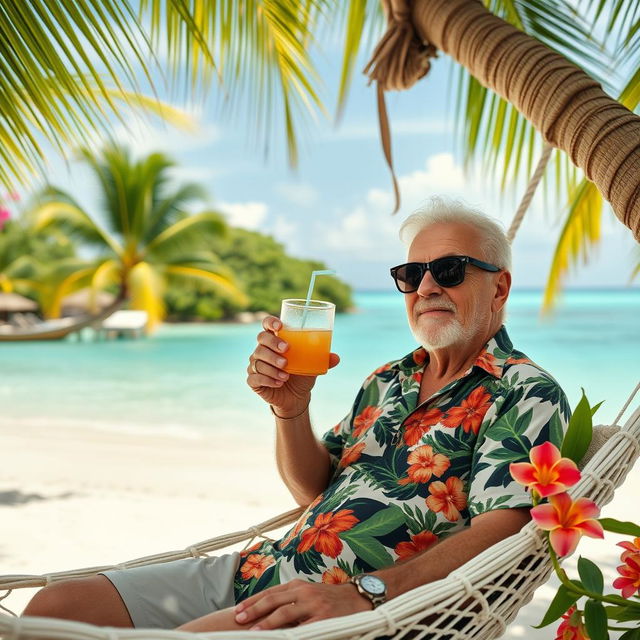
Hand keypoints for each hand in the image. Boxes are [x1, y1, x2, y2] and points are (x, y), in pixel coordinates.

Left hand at [234, 579, 370, 629]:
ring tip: (254, 632)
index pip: (270, 592)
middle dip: (255, 610)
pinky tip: (283, 638)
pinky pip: (305, 628)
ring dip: (268, 623)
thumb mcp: (308, 593)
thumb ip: (290, 601)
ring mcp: (314, 605)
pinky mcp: (324, 618)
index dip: (253, 601)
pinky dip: (292, 634)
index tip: (238, 610)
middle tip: (239, 619)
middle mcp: (304, 592)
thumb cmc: (329, 598)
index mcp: (298, 585)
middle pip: (274, 600)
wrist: (357, 597)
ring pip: (286, 613)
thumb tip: (267, 612)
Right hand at [247, 316, 339, 416]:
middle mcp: (263, 349)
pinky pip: (255, 377)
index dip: (270, 322)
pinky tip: (279, 383)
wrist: (296, 397)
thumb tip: (336, 358)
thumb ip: (323, 360)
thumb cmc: (302, 375)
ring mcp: (256, 364)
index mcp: (275, 340)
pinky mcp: (253, 380)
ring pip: (258, 360)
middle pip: (262, 339)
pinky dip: (268, 379)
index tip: (280, 326)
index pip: (267, 324)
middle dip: (273, 344)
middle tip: (286, 351)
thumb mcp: (314, 366)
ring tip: (287, 374)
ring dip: (272, 366)